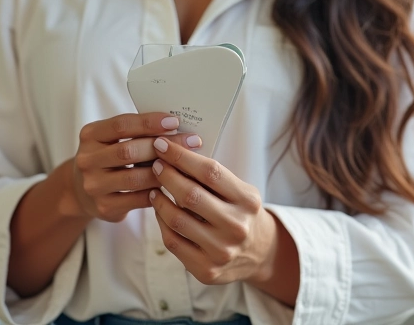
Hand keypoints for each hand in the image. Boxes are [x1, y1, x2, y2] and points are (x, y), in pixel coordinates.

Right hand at [63, 113, 202, 222]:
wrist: (83, 191)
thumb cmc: (109, 157)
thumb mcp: (112, 139)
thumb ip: (136, 132)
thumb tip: (175, 126)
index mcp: (90, 135)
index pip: (121, 125)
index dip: (149, 122)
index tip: (174, 121)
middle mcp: (87, 160)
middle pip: (128, 151)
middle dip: (163, 146)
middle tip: (190, 142)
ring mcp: (94, 185)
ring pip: (135, 178)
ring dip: (164, 171)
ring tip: (185, 164)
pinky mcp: (104, 207)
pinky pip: (138, 199)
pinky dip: (158, 191)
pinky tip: (172, 184)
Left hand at [147, 136, 277, 285]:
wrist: (259, 252)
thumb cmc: (242, 212)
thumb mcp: (239, 189)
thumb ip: (212, 176)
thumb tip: (175, 153)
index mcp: (247, 200)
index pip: (210, 172)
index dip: (182, 156)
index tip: (162, 144)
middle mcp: (236, 227)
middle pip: (191, 195)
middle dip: (167, 175)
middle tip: (156, 164)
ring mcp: (221, 251)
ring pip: (177, 220)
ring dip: (160, 199)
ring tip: (154, 186)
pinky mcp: (206, 270)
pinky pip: (173, 242)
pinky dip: (161, 222)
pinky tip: (159, 209)